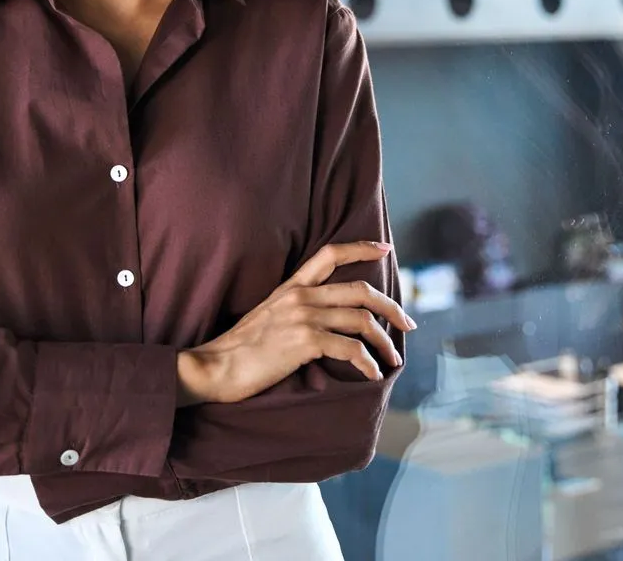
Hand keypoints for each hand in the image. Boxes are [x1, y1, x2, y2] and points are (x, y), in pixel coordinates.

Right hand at [178, 241, 414, 405]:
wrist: (216, 366)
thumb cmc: (240, 348)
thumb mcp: (268, 316)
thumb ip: (295, 310)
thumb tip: (325, 322)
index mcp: (291, 286)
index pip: (330, 253)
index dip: (361, 248)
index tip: (385, 248)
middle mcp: (299, 296)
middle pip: (359, 290)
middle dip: (390, 306)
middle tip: (407, 323)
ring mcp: (302, 317)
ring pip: (361, 319)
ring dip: (384, 341)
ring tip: (392, 359)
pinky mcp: (303, 342)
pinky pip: (350, 348)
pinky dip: (367, 362)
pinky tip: (371, 373)